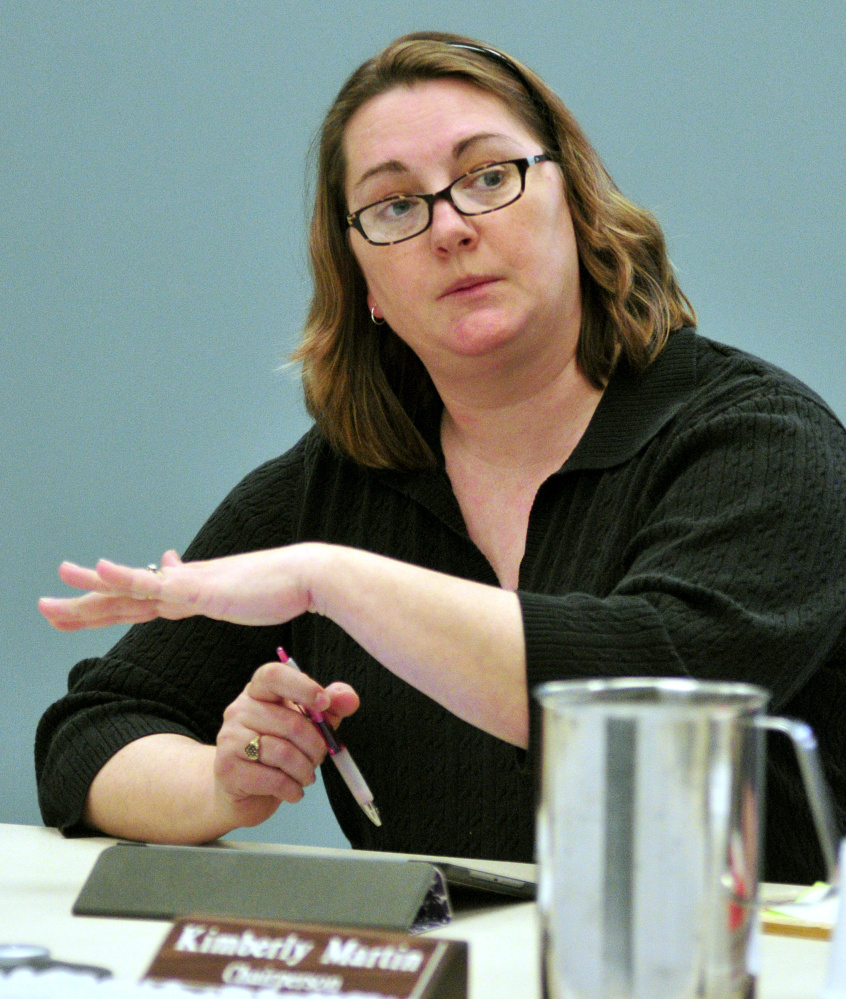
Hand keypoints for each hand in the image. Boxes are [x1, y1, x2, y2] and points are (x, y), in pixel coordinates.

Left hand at [38, 545, 326, 630]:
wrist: (308, 577)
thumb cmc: (284, 589)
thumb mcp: (245, 596)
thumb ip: (223, 594)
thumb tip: (214, 585)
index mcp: (192, 590)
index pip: (142, 598)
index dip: (111, 598)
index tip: (87, 586)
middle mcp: (183, 584)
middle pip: (123, 596)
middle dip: (83, 602)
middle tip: (46, 606)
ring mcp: (188, 585)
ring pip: (127, 591)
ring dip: (87, 589)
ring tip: (53, 586)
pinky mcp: (199, 589)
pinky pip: (153, 585)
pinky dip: (123, 576)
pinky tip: (99, 568)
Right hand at [213, 659, 359, 820]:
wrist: (241, 792)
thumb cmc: (278, 752)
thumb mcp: (308, 725)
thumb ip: (330, 708)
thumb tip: (350, 698)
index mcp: (259, 692)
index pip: (273, 675)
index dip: (302, 687)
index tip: (324, 703)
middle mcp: (239, 710)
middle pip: (290, 723)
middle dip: (316, 746)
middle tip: (319, 758)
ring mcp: (229, 739)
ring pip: (283, 753)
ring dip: (305, 771)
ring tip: (306, 776)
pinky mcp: (227, 769)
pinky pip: (273, 779)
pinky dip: (292, 789)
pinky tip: (293, 790)